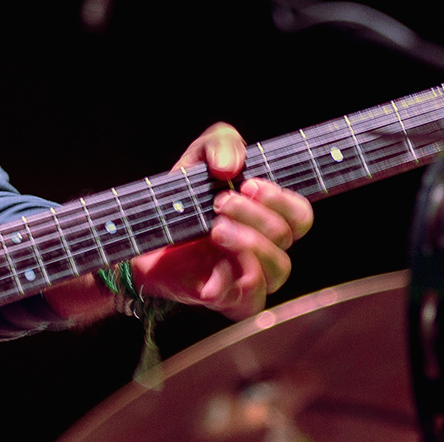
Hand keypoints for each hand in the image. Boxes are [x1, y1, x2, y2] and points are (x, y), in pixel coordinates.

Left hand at [130, 122, 313, 320]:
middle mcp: (267, 248)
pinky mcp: (230, 300)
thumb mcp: (199, 157)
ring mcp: (251, 277)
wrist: (143, 235)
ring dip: (249, 242)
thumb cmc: (183, 199)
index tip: (248, 185)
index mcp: (267, 216)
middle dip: (254, 214)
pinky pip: (250, 299)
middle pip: (286, 235)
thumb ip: (221, 143)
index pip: (300, 215)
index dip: (281, 200)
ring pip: (278, 268)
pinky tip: (212, 261)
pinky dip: (233, 278)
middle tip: (220, 202)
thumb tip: (230, 165)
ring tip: (215, 228)